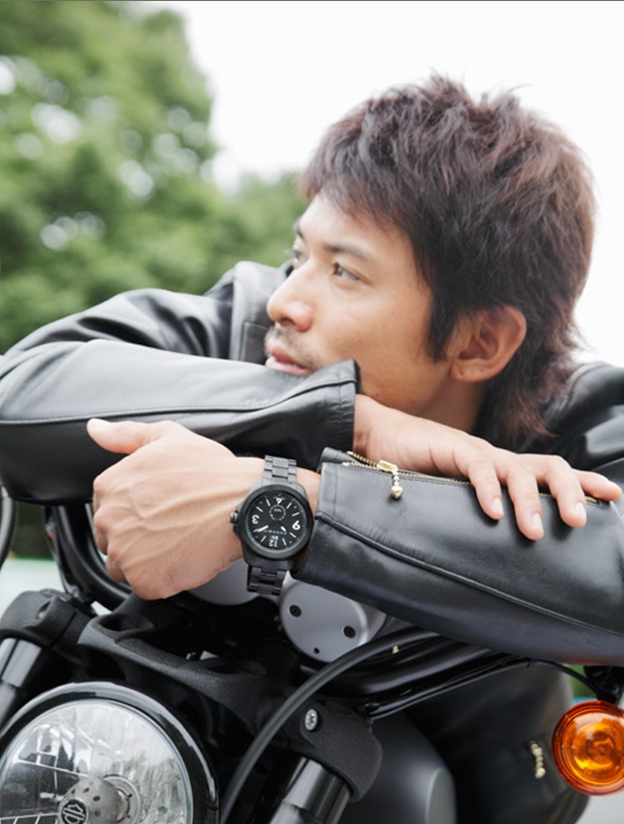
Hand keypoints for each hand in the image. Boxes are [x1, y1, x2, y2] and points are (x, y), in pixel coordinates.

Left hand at [87, 418, 261, 598]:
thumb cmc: (211, 472)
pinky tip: (182, 557)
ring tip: (177, 541)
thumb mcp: (168, 437)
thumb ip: (125, 434)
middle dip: (136, 536)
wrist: (243, 504)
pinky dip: (162, 578)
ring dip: (146, 559)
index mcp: (110, 485)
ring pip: (123, 565)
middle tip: (171, 525)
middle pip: (110, 539)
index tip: (157, 509)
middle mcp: (109, 519)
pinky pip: (144, 585)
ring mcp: (125, 551)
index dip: (133, 511)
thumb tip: (95, 428)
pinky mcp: (143, 579)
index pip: (106, 508)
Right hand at [355, 395, 621, 540]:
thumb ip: (476, 519)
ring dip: (531, 502)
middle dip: (572, 492)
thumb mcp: (455, 499)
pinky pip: (480, 468)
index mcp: (505, 469)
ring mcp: (478, 452)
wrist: (381, 438)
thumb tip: (492, 556)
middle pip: (551, 467)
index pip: (555, 472)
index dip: (586, 483)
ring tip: (535, 531)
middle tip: (579, 522)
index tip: (613, 496)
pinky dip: (489, 491)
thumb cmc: (419, 470)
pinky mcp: (453, 449)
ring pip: (520, 471)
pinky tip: (493, 513)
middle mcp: (499, 459)